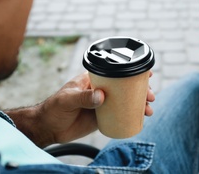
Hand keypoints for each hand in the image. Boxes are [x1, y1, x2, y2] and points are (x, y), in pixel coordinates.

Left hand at [9, 72, 154, 146]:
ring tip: (148, 109)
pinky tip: (141, 118)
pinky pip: (121, 115)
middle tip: (150, 96)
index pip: (116, 71)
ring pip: (126, 101)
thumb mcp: (68, 99)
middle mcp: (102, 89)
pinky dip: (132, 115)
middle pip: (126, 87)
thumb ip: (84, 97)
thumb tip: (102, 96)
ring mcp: (104, 104)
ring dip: (139, 103)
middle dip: (141, 90)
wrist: (48, 128)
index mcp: (94, 79)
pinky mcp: (103, 117)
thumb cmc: (54, 108)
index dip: (132, 71)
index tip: (146, 73)